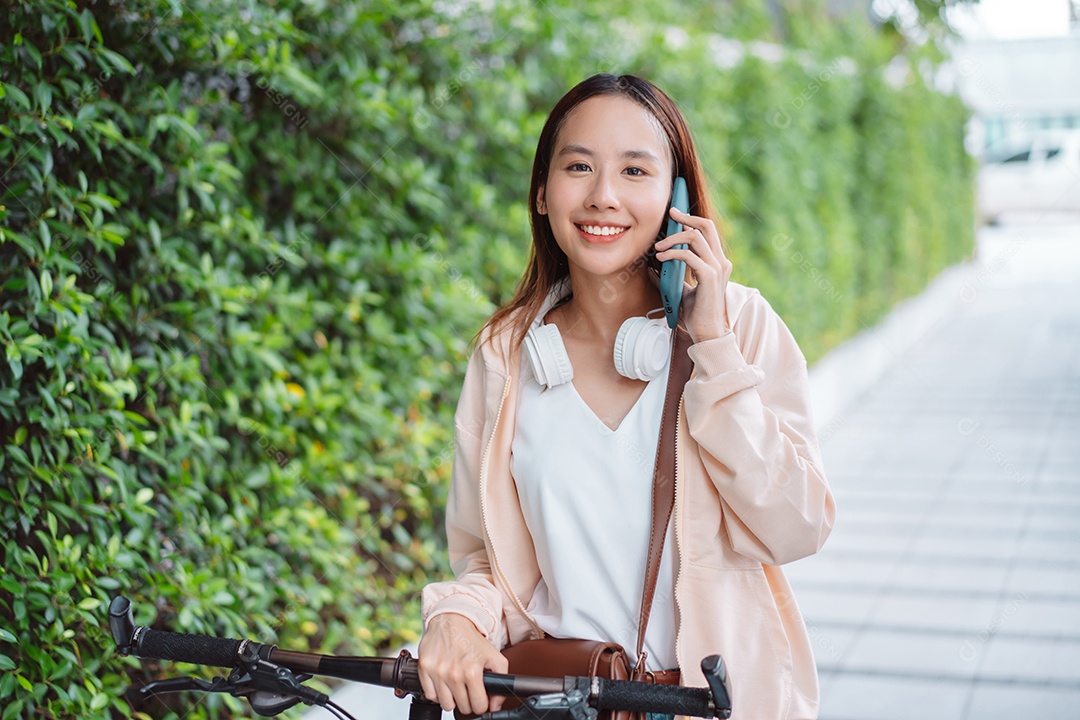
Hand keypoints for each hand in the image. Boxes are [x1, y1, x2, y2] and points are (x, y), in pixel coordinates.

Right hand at [417, 613, 508, 714]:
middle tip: (468, 689)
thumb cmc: (471, 638)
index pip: (479, 706)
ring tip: (456, 686)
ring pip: (446, 705)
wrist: (451, 619)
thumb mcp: (494, 655)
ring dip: (452, 699)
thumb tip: (495, 705)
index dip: (481, 703)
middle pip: (463, 708)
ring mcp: (437, 672)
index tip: (479, 697)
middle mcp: (453, 674)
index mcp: (472, 672)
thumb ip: (501, 679)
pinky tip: (443, 683)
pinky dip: (437, 693)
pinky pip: (430, 695)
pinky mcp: (424, 668)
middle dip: (468, 701)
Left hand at [654, 207, 731, 342]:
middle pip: (706, 226)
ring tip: (658, 247)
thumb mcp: (681, 290)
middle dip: (686, 218)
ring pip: (696, 237)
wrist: (706, 332)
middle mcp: (721, 261)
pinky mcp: (710, 276)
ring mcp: (717, 268)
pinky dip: (672, 253)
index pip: (708, 231)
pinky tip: (661, 258)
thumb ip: (671, 276)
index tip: (675, 214)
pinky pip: (689, 255)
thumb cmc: (696, 313)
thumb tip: (652, 267)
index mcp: (718, 262)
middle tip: (669, 215)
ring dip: (673, 238)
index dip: (691, 220)